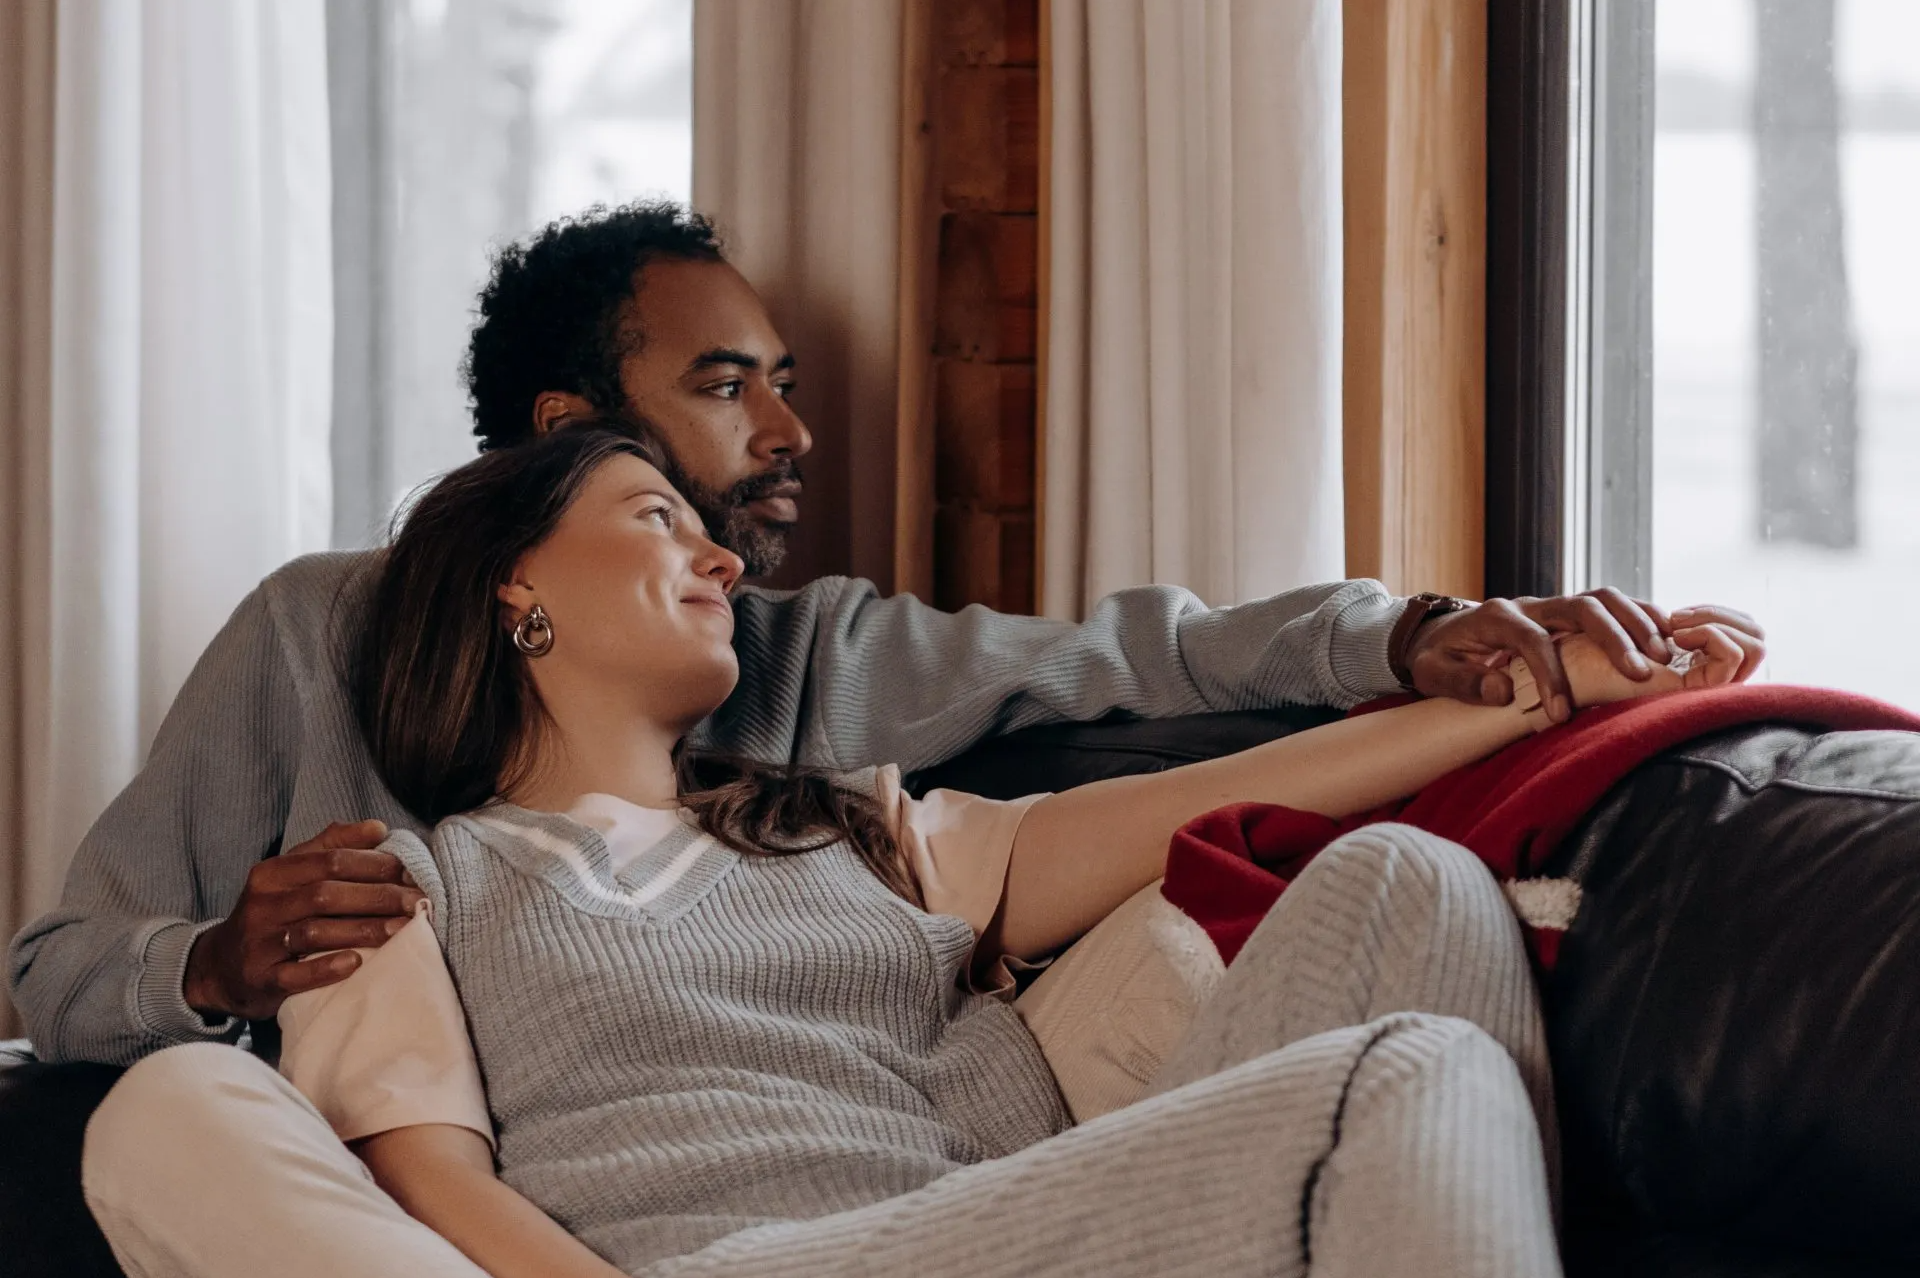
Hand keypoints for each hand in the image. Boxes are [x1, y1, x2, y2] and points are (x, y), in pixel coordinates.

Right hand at [183, 819, 419, 1020]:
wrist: (221, 966)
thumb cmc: (273, 914)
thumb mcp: (292, 875)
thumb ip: (332, 847)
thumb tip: (379, 828)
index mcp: (274, 872)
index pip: (331, 860)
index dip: (375, 865)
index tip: (412, 873)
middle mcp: (264, 903)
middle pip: (327, 893)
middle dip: (379, 897)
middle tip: (418, 903)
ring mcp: (259, 942)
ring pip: (315, 931)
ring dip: (364, 930)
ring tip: (402, 931)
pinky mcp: (260, 978)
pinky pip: (294, 974)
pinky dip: (325, 968)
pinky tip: (356, 963)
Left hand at [1406, 589, 1765, 723]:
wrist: (1438, 634)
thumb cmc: (1438, 657)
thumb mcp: (1433, 673)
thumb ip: (1463, 684)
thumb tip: (1502, 690)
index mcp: (1495, 617)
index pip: (1533, 639)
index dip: (1551, 675)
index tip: (1563, 713)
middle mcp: (1529, 604)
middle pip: (1582, 606)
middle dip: (1613, 638)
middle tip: (1640, 673)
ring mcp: (1551, 605)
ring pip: (1603, 599)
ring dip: (1635, 624)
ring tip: (1663, 657)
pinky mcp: (1567, 614)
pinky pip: (1609, 606)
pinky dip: (1639, 616)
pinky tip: (1666, 638)